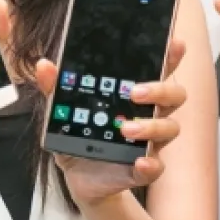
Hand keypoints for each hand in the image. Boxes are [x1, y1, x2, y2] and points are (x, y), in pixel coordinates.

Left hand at [31, 39, 188, 203]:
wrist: (76, 176)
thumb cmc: (80, 135)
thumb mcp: (64, 110)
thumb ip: (56, 88)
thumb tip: (44, 65)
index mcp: (136, 94)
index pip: (160, 70)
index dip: (171, 56)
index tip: (175, 43)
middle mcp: (150, 114)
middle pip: (174, 96)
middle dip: (160, 90)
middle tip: (135, 92)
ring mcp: (149, 142)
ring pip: (170, 128)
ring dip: (151, 126)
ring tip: (126, 128)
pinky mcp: (142, 169)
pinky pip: (157, 166)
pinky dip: (151, 164)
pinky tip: (140, 162)